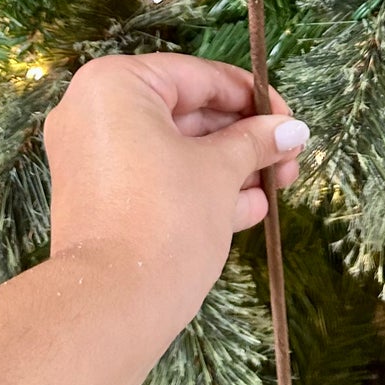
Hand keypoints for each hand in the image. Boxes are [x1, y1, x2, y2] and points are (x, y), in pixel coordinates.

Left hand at [43, 53, 308, 338]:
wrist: (111, 307)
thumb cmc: (165, 220)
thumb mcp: (220, 172)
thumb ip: (255, 141)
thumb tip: (292, 129)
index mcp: (115, 86)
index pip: (197, 76)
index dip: (251, 97)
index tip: (289, 120)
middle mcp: (93, 113)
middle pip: (185, 112)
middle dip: (243, 137)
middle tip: (289, 155)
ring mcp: (92, 159)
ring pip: (173, 149)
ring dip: (228, 165)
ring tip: (278, 183)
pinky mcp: (98, 199)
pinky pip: (154, 178)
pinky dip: (197, 187)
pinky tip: (250, 207)